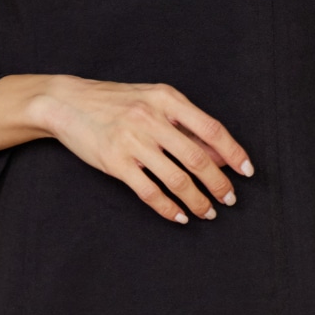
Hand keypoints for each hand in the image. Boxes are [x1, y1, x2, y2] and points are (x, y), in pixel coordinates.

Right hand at [39, 74, 254, 222]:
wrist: (67, 102)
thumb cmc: (116, 101)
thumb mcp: (154, 101)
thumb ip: (187, 125)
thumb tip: (222, 153)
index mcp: (167, 98)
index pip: (211, 129)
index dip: (233, 153)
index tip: (247, 172)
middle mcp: (151, 118)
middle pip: (197, 159)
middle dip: (218, 184)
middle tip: (229, 199)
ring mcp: (132, 141)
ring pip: (176, 179)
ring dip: (197, 201)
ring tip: (207, 211)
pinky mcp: (115, 162)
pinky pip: (149, 192)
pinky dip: (169, 208)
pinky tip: (179, 215)